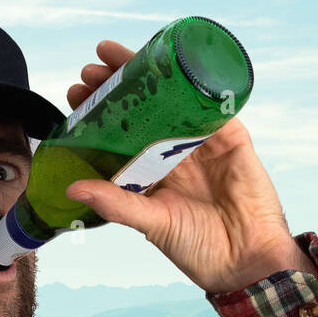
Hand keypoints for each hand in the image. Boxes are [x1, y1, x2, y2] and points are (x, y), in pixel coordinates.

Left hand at [65, 40, 308, 293]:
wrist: (246, 260)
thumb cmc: (197, 248)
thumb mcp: (150, 222)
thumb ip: (114, 203)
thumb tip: (71, 188)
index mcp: (149, 173)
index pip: (118, 134)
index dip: (99, 112)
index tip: (75, 91)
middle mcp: (172, 153)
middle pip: (142, 111)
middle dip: (117, 86)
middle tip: (90, 69)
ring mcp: (202, 143)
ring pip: (173, 100)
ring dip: (149, 76)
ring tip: (116, 56)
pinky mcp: (232, 138)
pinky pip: (213, 104)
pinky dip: (197, 82)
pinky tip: (175, 60)